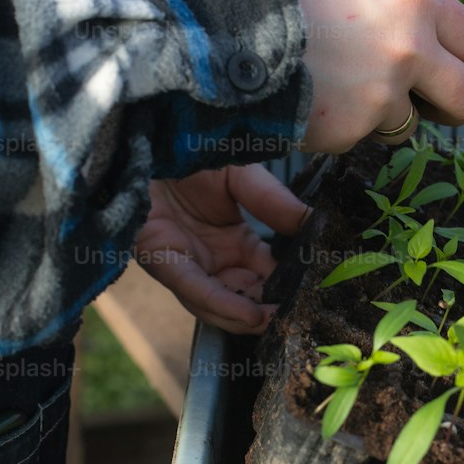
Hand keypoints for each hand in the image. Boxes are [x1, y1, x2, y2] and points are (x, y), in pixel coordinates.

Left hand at [133, 164, 306, 332]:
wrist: (144, 142)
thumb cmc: (190, 156)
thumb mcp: (243, 177)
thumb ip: (275, 202)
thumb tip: (314, 221)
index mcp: (235, 244)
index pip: (269, 274)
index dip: (290, 285)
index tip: (318, 291)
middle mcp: (212, 262)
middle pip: (245, 298)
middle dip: (270, 311)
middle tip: (301, 316)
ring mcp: (186, 266)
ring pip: (219, 305)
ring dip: (248, 317)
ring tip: (278, 321)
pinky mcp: (161, 261)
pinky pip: (195, 289)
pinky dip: (223, 303)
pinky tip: (250, 313)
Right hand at [279, 0, 463, 151]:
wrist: (229, 23)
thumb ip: (403, 13)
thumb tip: (436, 46)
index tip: (453, 73)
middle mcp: (410, 46)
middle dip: (452, 108)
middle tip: (431, 108)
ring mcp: (383, 92)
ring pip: (408, 124)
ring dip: (382, 117)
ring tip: (338, 87)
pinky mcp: (352, 129)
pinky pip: (361, 137)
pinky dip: (340, 127)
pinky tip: (311, 98)